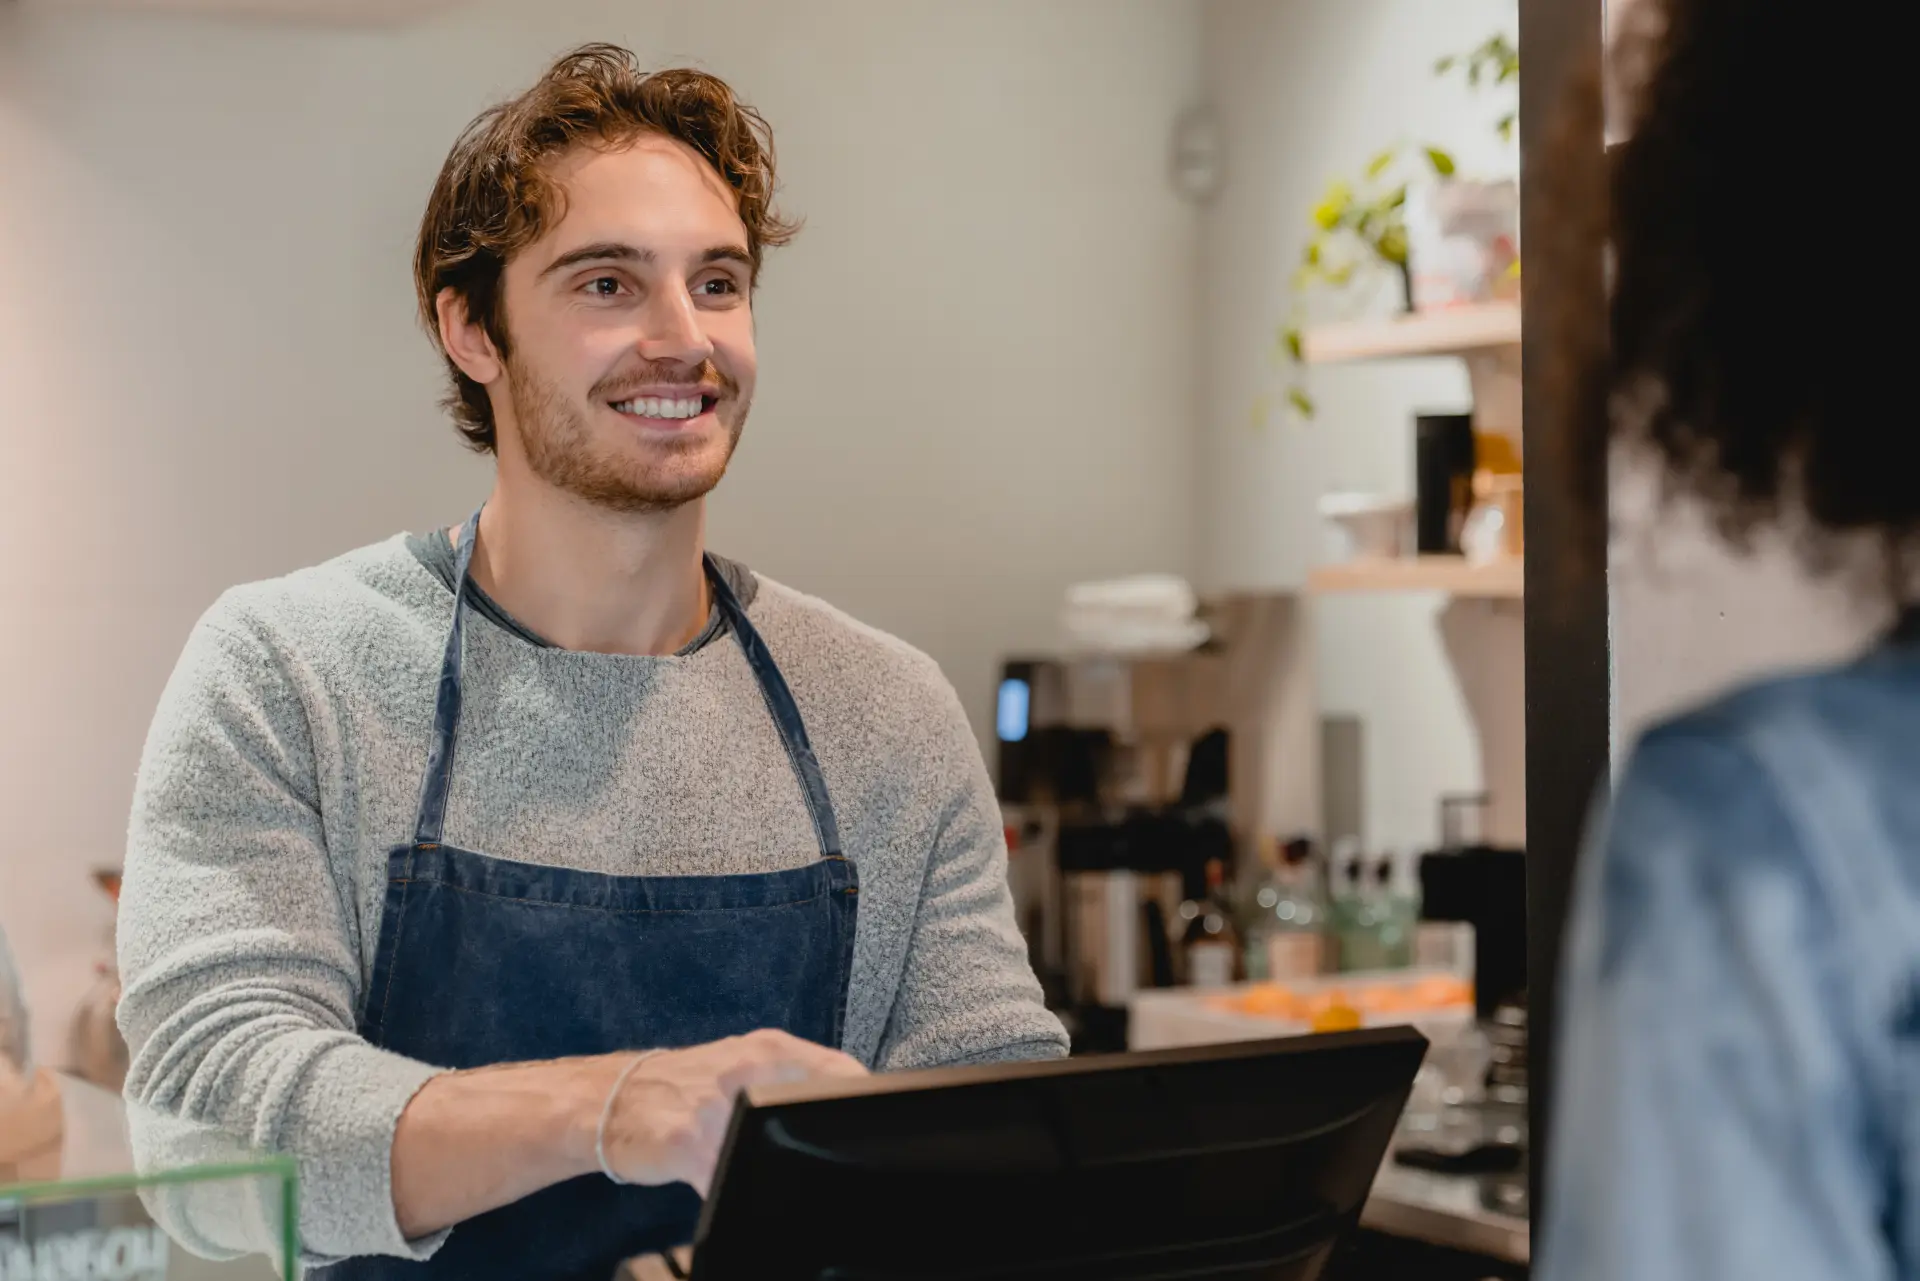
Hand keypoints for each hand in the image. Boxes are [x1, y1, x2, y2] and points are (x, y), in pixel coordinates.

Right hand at [599, 1029, 865, 1194]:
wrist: (611, 1098)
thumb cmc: (682, 1084)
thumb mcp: (743, 1063)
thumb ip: (791, 1078)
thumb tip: (844, 1102)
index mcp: (769, 1049)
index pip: (839, 1071)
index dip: (858, 1105)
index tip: (866, 1131)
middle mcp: (746, 1069)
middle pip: (810, 1114)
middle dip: (821, 1145)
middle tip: (826, 1163)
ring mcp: (716, 1107)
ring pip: (769, 1149)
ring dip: (779, 1172)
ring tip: (779, 1181)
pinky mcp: (688, 1144)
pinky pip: (728, 1179)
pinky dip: (737, 1192)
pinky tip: (738, 1193)